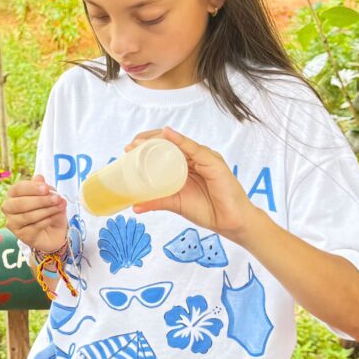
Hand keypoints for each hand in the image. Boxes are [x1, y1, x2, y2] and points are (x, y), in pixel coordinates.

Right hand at [1, 175, 67, 253]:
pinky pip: (35, 227)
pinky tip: (57, 215)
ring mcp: (13, 223)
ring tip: (61, 206)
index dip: (32, 188)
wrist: (53, 232)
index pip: (18, 189)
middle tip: (57, 198)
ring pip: (28, 216)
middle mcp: (8, 208)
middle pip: (20, 203)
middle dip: (40, 200)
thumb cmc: (47, 209)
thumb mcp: (49, 196)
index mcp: (13, 194)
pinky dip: (48, 220)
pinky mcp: (22, 236)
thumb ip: (44, 187)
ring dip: (47, 210)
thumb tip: (39, 177)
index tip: (46, 188)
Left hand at [129, 127, 264, 239]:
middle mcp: (195, 158)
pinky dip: (181, 141)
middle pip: (170, 143)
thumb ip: (157, 201)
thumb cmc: (207, 210)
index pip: (165, 149)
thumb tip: (134, 206)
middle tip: (130, 146)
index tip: (128, 149)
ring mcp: (205, 158)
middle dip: (148, 141)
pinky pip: (195, 149)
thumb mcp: (175, 203)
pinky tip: (168, 136)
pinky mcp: (214, 162)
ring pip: (179, 143)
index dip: (146, 146)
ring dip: (158, 140)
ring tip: (140, 142)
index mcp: (186, 165)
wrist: (231, 223)